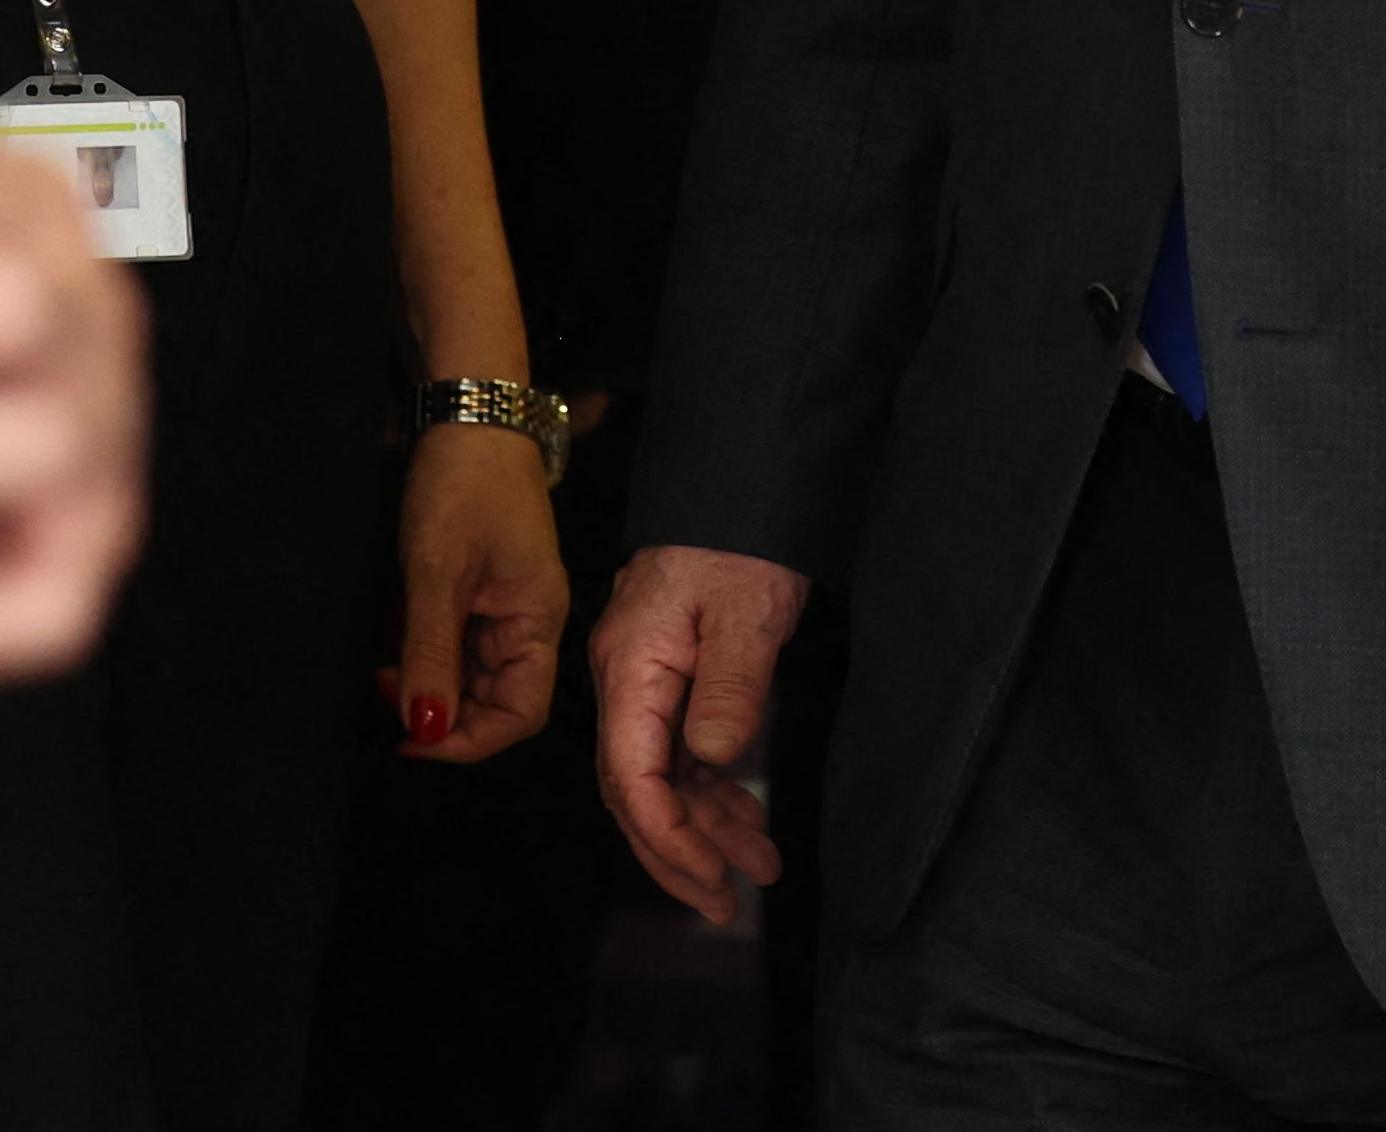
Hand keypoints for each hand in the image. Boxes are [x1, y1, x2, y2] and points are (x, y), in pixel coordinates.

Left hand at [381, 416, 566, 757]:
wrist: (468, 415)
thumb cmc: (463, 485)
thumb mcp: (437, 574)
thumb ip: (431, 656)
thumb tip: (426, 728)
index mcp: (537, 619)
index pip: (520, 714)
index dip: (467, 739)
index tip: (410, 734)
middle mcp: (529, 619)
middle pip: (493, 701)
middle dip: (438, 708)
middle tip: (384, 687)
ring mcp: (505, 603)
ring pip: (469, 674)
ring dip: (426, 678)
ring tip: (384, 656)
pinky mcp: (481, 588)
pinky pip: (456, 641)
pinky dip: (423, 648)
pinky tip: (395, 628)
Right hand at [590, 540, 808, 918]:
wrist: (743, 482)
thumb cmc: (738, 538)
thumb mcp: (746, 611)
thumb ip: (730, 688)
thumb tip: (713, 760)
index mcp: (630, 667)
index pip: (631, 776)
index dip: (665, 836)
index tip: (708, 879)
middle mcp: (627, 679)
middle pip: (636, 789)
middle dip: (677, 852)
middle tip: (723, 902)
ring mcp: (649, 678)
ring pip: (663, 775)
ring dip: (706, 825)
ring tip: (758, 867)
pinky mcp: (676, 674)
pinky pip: (683, 749)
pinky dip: (713, 788)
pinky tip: (745, 815)